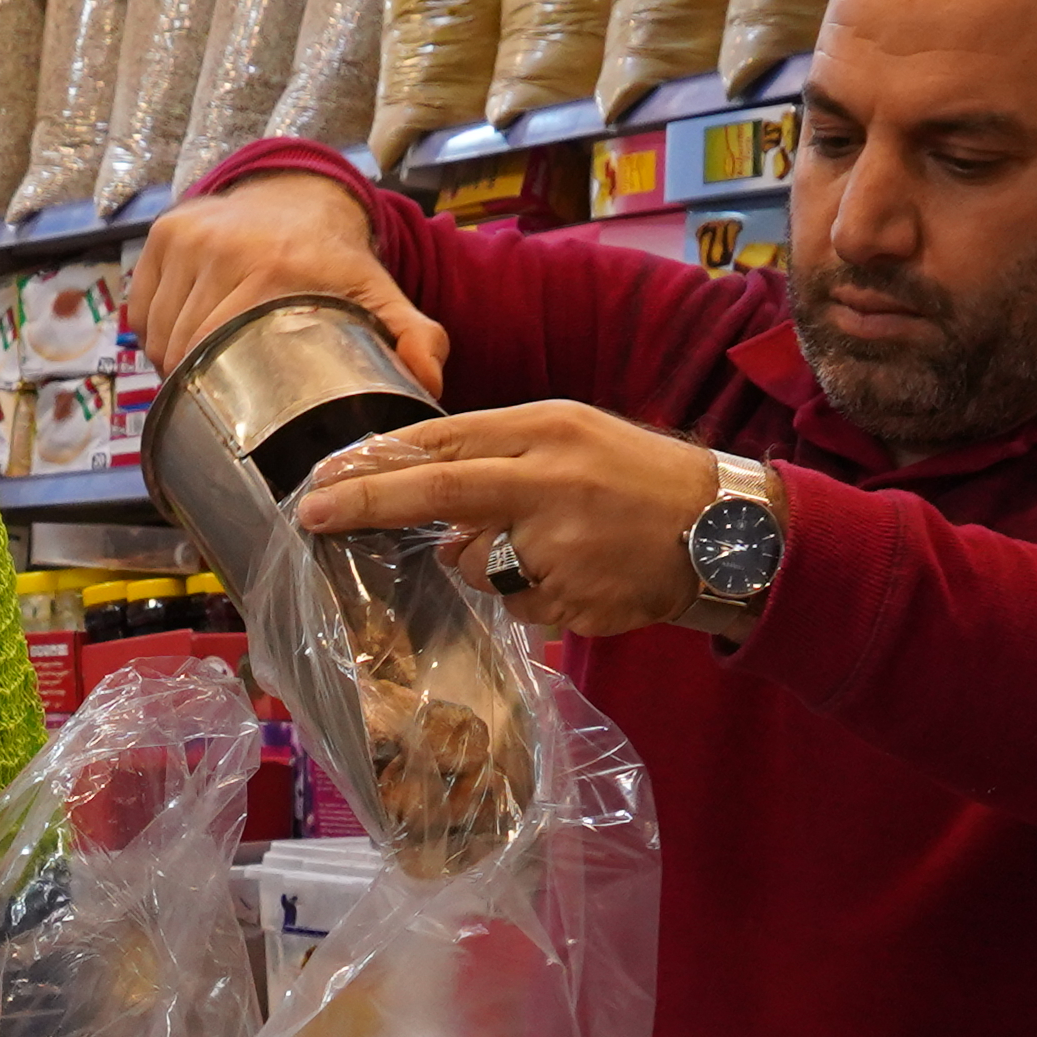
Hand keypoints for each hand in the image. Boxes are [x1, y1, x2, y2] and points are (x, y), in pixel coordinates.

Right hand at [120, 168, 445, 391]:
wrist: (303, 194)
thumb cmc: (337, 260)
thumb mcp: (381, 296)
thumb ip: (415, 338)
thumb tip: (430, 383)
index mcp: (274, 268)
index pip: (221, 352)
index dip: (219, 393)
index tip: (228, 414)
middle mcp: (223, 246)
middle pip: (184, 345)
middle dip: (194, 382)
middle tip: (216, 400)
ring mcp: (188, 236)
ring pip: (157, 329)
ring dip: (171, 359)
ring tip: (201, 372)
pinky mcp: (164, 233)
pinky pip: (141, 306)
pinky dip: (152, 330)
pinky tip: (180, 336)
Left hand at [290, 403, 725, 637]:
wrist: (724, 530)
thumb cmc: (636, 476)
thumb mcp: (571, 435)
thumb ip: (496, 455)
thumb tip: (421, 491)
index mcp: (547, 429)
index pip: (443, 442)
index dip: (376, 462)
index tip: (322, 478)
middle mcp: (549, 482)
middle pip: (439, 494)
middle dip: (368, 503)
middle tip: (312, 514)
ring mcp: (561, 546)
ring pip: (474, 566)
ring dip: (488, 565)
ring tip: (555, 547)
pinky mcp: (573, 600)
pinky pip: (516, 607)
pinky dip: (531, 597)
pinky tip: (578, 577)